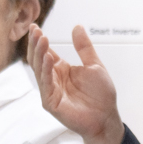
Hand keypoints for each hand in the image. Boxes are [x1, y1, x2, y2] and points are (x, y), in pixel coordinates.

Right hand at [28, 25, 124, 143]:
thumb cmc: (101, 96)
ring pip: (39, 69)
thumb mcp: (94, 66)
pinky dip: (45, 70)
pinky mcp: (50, 102)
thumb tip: (77, 27)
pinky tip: (48, 58)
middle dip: (36, 44)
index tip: (35, 26)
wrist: (107, 117)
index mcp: (61, 69)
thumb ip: (84, 48)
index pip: (45, 52)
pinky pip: (45, 84)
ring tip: (41, 39)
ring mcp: (50, 91)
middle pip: (38, 59)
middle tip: (35, 30)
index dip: (39, 40)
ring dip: (39, 53)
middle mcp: (53, 79)